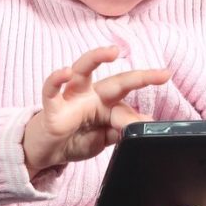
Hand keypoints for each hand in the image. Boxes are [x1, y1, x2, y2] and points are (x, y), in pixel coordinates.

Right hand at [23, 45, 171, 176]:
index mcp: (104, 104)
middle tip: (161, 74)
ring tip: (111, 52)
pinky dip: (56, 80)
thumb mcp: (102, 138)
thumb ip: (120, 130)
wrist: (45, 153)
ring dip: (96, 58)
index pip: (126, 102)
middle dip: (138, 77)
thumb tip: (145, 123)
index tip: (159, 100)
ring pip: (82, 71)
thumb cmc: (73, 139)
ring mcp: (70, 98)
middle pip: (115, 80)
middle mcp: (90, 95)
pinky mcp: (51, 107)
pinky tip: (64, 72)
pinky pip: (51, 90)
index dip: (138, 113)